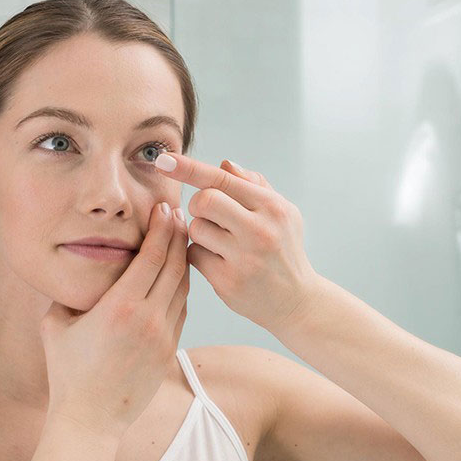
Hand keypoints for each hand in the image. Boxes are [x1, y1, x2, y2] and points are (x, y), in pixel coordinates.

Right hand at [38, 201, 189, 437]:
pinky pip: (182, 310)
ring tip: (180, 240)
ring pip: (183, 288)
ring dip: (184, 261)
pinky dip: (181, 288)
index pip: (152, 257)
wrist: (91, 418)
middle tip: (178, 214)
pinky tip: (176, 277)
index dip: (162, 229)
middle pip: (175, 267)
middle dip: (178, 237)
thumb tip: (70, 268)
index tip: (165, 208)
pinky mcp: (169, 351)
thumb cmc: (67, 371)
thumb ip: (66, 292)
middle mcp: (148, 319)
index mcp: (120, 307)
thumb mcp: (55, 323)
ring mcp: (163, 336)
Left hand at [155, 153, 323, 332]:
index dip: (189, 168)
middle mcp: (260, 230)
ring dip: (200, 233)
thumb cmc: (283, 249)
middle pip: (203, 201)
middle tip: (210, 216)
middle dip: (198, 205)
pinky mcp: (228, 280)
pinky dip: (200, 255)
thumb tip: (224, 165)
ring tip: (221, 242)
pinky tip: (219, 262)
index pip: (222, 180)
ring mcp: (244, 257)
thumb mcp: (280, 213)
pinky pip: (193, 255)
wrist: (296, 300)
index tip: (163, 161)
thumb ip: (253, 185)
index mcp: (272, 207)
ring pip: (195, 229)